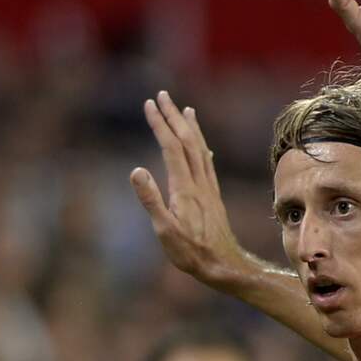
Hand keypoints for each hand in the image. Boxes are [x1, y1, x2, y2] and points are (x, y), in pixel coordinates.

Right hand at [130, 91, 243, 288]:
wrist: (224, 265)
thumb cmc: (191, 253)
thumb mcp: (164, 231)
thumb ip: (151, 200)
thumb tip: (136, 170)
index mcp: (184, 187)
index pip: (171, 147)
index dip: (160, 124)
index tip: (149, 104)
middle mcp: (199, 182)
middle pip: (186, 141)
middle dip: (173, 116)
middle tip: (162, 95)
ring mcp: (208, 188)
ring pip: (199, 149)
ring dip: (190, 127)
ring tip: (184, 109)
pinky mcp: (213, 196)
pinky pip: (206, 163)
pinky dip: (201, 146)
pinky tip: (201, 145)